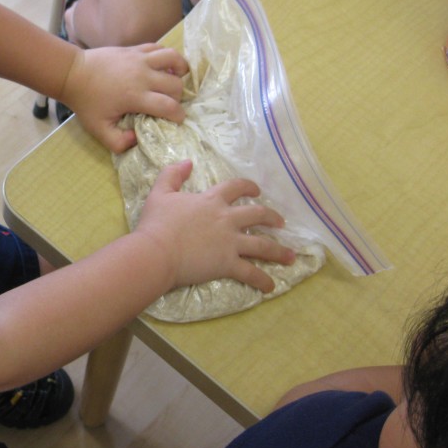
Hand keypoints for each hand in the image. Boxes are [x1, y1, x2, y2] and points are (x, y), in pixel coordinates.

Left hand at [60, 43, 188, 152]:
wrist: (73, 73)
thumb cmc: (86, 102)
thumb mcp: (98, 129)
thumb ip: (118, 142)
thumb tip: (138, 138)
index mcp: (135, 96)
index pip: (169, 106)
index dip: (178, 115)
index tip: (177, 120)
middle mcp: (142, 75)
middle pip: (175, 84)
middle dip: (178, 96)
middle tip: (171, 103)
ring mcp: (139, 59)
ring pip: (173, 58)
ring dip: (180, 69)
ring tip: (177, 78)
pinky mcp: (134, 48)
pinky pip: (158, 47)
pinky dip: (166, 56)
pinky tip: (163, 66)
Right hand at [134, 162, 294, 292]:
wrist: (157, 251)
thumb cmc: (157, 223)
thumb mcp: (161, 192)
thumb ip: (172, 174)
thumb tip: (187, 162)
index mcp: (212, 201)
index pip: (236, 188)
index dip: (248, 187)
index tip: (257, 191)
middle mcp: (227, 219)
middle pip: (258, 214)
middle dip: (272, 218)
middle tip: (281, 223)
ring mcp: (230, 243)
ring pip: (263, 245)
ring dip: (279, 251)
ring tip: (290, 256)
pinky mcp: (228, 264)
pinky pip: (250, 273)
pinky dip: (262, 280)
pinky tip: (270, 286)